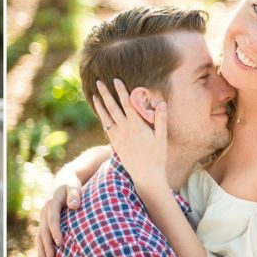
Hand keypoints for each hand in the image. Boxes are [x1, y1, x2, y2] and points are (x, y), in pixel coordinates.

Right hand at [35, 177, 80, 256]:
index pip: (52, 219)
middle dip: (47, 244)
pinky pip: (41, 235)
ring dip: (42, 248)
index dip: (55, 231)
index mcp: (51, 203)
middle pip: (44, 230)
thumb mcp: (74, 187)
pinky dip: (41, 245)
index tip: (60, 243)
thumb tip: (74, 206)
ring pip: (40, 234)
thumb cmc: (71, 185)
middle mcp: (45, 211)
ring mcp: (43, 216)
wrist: (62, 181)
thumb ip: (75, 195)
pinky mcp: (44, 220)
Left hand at [92, 79, 168, 194]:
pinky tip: (101, 114)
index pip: (126, 103)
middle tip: (99, 82)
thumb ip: (161, 119)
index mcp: (136, 125)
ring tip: (95, 96)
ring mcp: (118, 137)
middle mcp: (124, 129)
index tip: (116, 80)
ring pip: (106, 117)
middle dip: (105, 94)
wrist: (146, 176)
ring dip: (100, 105)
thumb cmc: (157, 157)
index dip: (121, 90)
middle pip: (112, 107)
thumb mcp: (162, 137)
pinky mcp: (115, 144)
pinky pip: (107, 128)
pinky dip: (103, 119)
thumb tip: (161, 103)